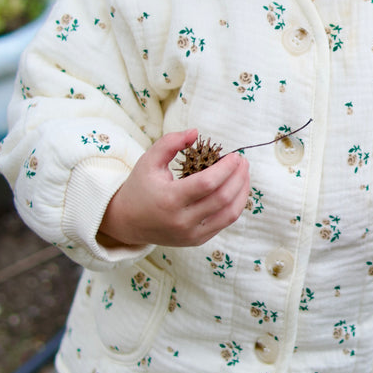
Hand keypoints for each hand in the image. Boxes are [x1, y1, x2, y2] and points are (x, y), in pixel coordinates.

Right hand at [98, 129, 250, 247]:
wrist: (127, 222)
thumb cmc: (140, 187)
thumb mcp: (149, 160)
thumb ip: (170, 142)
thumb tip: (195, 132)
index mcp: (169, 199)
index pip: (207, 184)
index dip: (226, 169)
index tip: (235, 156)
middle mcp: (181, 221)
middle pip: (222, 198)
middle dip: (239, 177)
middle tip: (243, 162)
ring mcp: (191, 234)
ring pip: (229, 214)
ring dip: (242, 192)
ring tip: (244, 174)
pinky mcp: (197, 240)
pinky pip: (224, 223)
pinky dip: (235, 205)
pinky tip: (237, 190)